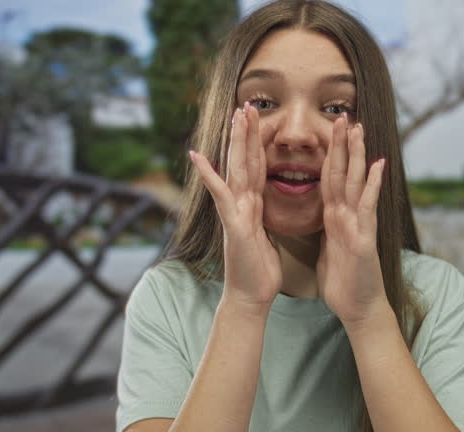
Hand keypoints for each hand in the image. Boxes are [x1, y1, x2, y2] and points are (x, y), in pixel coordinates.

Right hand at [190, 104, 281, 309]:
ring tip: (234, 116)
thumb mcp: (266, 237)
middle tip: (246, 103)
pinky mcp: (233, 224)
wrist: (250, 297)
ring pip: (236, 170)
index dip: (259, 143)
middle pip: (245, 161)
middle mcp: (241, 204)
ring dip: (235, 142)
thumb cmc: (259, 271)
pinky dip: (210, 176)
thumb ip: (262, 217)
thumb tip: (262, 205)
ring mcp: (235, 212)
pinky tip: (198, 157)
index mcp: (253, 206)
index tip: (261, 119)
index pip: (257, 168)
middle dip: (246, 133)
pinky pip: (222, 196)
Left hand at [317, 113, 387, 325]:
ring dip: (358, 156)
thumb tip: (324, 217)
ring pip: (357, 184)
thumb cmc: (344, 282)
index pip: (330, 179)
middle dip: (342, 145)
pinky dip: (373, 186)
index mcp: (335, 218)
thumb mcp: (329, 249)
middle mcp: (349, 216)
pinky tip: (379, 165)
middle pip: (344, 174)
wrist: (359, 309)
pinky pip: (368, 208)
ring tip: (358, 129)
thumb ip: (329, 229)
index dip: (327, 154)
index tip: (325, 130)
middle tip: (343, 115)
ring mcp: (359, 225)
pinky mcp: (364, 239)